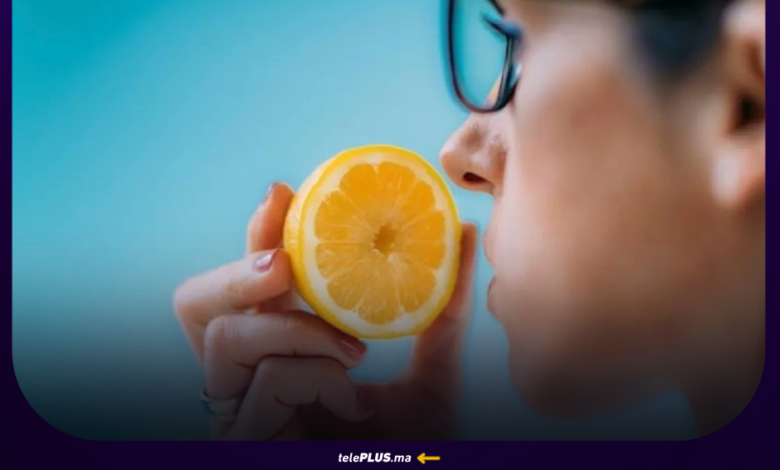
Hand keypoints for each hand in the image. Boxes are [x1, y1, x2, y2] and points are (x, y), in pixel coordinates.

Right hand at [173, 182, 477, 439]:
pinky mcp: (245, 443)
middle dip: (239, 270)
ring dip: (296, 330)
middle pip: (195, 308)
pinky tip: (356, 402)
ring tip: (350, 349)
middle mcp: (246, 385)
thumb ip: (441, 312)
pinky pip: (266, 383)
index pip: (246, 291)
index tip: (282, 192)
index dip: (254, 237)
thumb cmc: (415, 451)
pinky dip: (316, 375)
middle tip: (287, 263)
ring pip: (223, 342)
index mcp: (279, 360)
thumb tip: (463, 236)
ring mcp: (239, 419)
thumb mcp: (434, 376)